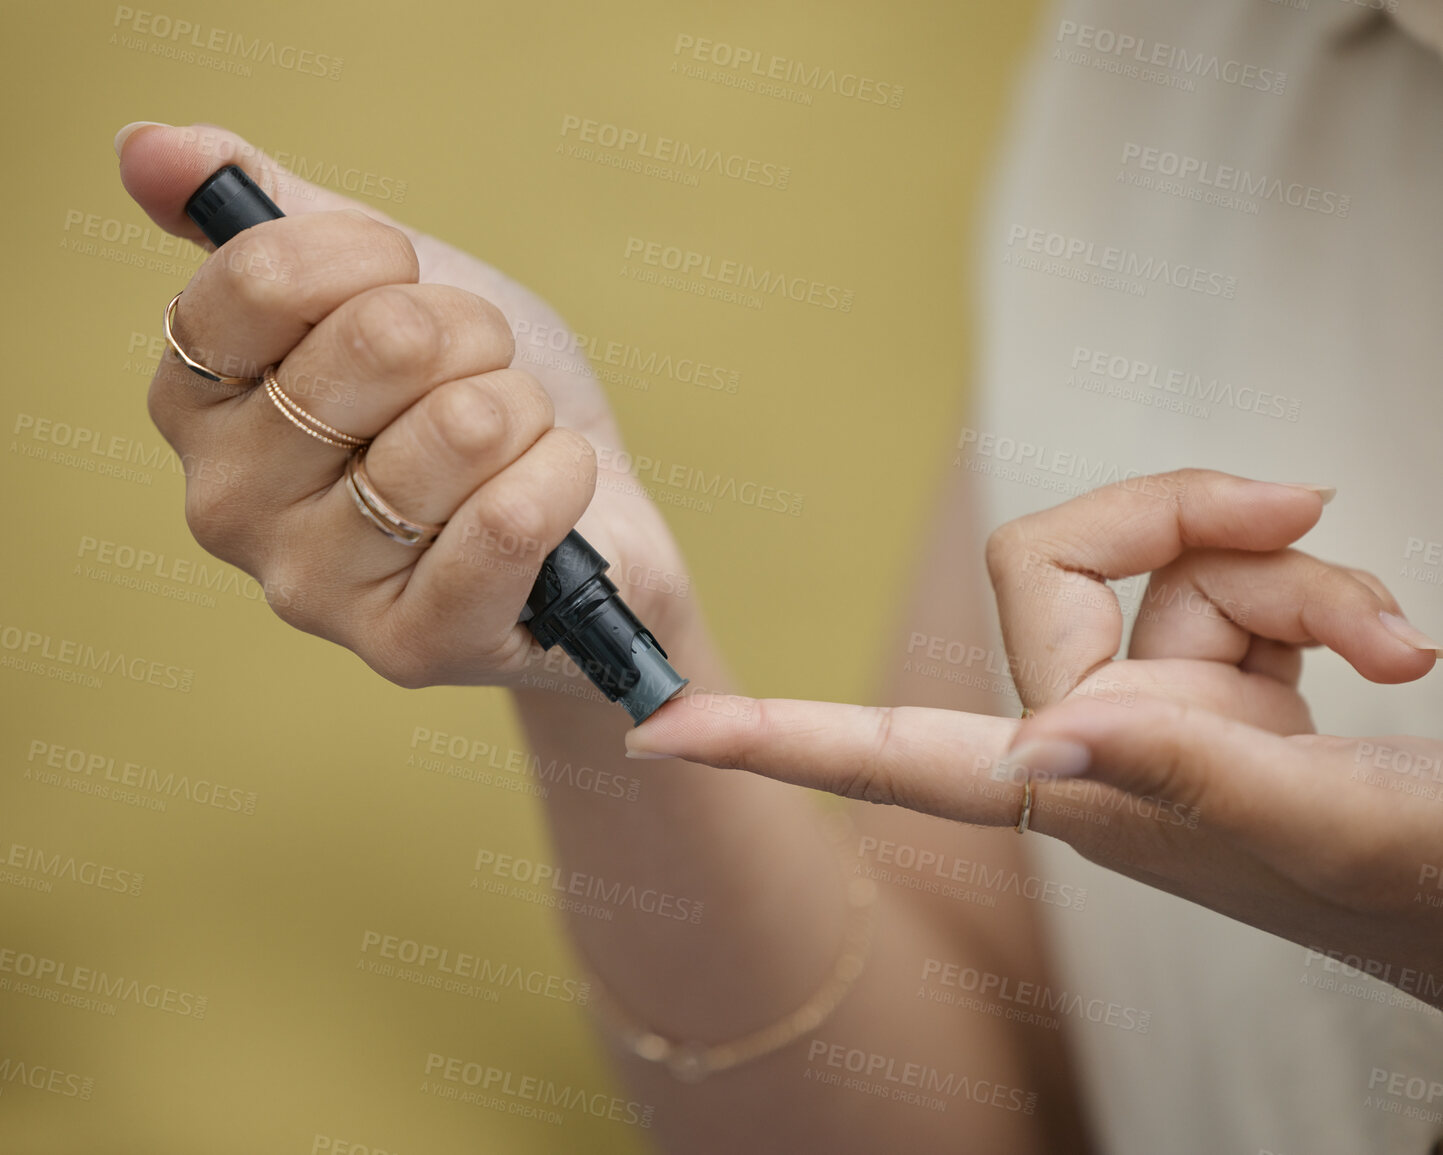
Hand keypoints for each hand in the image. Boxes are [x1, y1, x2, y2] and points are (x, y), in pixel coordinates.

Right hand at [116, 123, 699, 689]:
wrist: (579, 507)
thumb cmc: (467, 389)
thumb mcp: (379, 276)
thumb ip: (265, 213)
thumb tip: (144, 146)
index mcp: (196, 401)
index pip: (261, 279)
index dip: (370, 256)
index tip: (407, 275)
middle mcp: (225, 502)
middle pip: (374, 344)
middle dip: (468, 334)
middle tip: (475, 373)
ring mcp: (311, 586)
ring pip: (456, 430)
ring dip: (520, 411)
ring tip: (509, 441)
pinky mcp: (404, 649)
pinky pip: (504, 522)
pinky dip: (558, 479)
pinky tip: (549, 487)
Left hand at [624, 470, 1442, 1003]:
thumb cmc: (1417, 889)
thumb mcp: (1322, 825)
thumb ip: (1188, 773)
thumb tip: (1035, 745)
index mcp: (1075, 796)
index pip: (886, 761)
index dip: (771, 745)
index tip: (656, 736)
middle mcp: (1091, 743)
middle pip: (1052, 556)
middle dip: (1189, 524)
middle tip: (1310, 517)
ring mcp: (1154, 708)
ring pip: (1171, 560)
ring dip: (1296, 580)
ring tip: (1397, 651)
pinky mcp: (1219, 680)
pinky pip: (1234, 577)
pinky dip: (1321, 593)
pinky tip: (1391, 651)